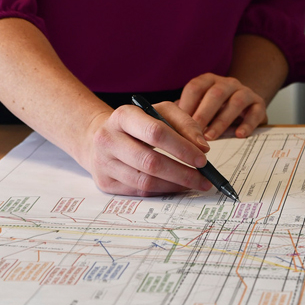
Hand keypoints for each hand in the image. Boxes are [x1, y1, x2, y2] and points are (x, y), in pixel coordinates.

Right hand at [76, 102, 212, 195]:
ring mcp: (103, 163)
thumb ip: (185, 124)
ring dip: (175, 185)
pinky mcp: (105, 182)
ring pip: (145, 182)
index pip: (155, 132)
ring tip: (194, 184)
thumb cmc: (137, 125)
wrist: (100, 138)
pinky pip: (139, 192)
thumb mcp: (160, 113)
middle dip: (182, 173)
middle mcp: (108, 139)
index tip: (202, 159)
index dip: (182, 148)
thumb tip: (202, 147)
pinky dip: (162, 191)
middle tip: (204, 179)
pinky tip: (176, 186)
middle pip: (150, 162)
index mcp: (123, 116)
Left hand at [179, 73, 266, 139]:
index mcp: (209, 81)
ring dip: (221, 121)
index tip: (180, 123)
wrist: (245, 106)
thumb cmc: (216, 110)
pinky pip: (255, 112)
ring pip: (235, 102)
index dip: (187, 104)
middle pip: (215, 94)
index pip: (195, 87)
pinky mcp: (259, 104)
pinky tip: (239, 135)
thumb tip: (167, 123)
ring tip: (211, 137)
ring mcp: (244, 92)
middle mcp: (227, 83)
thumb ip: (185, 112)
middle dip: (203, 114)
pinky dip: (247, 124)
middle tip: (194, 132)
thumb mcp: (199, 108)